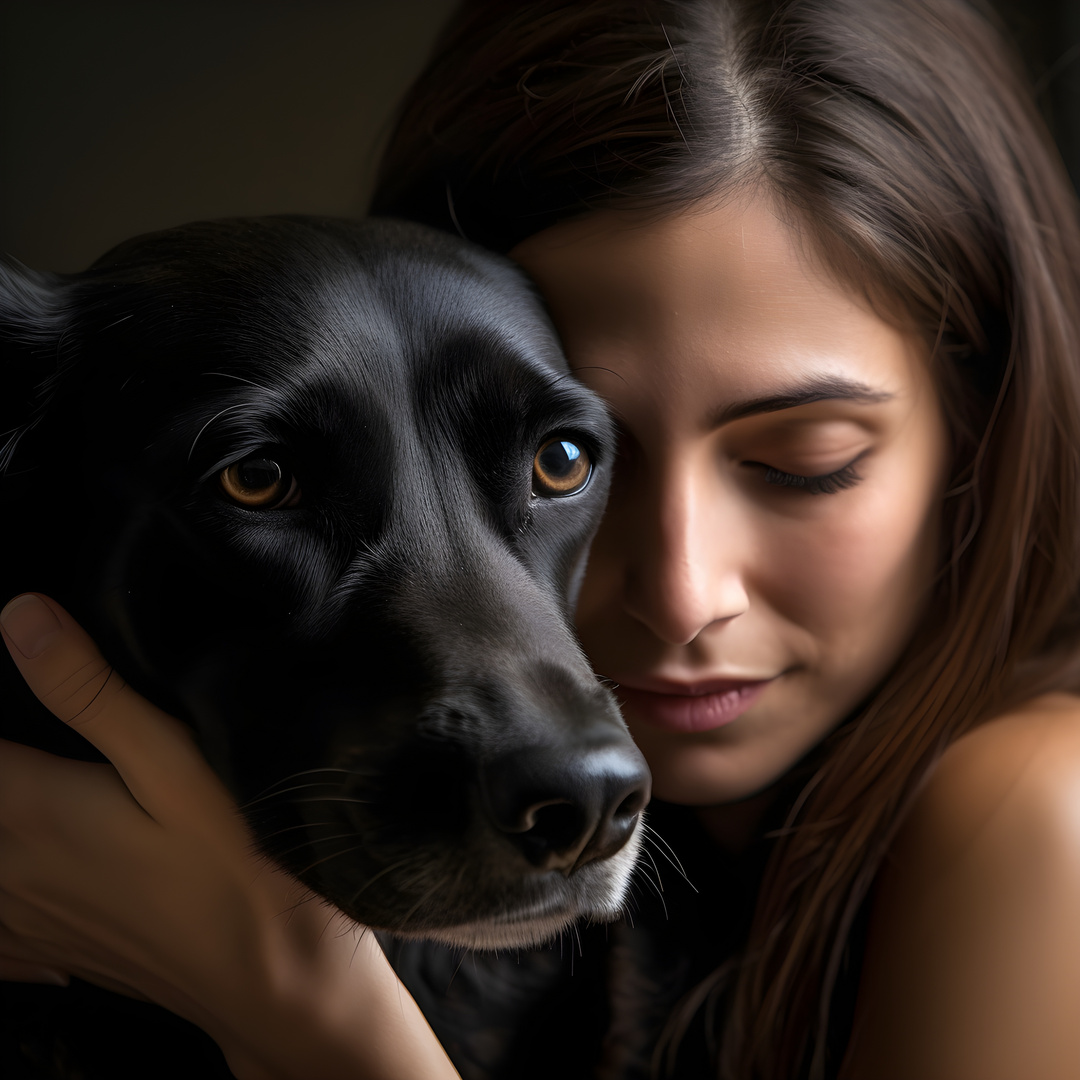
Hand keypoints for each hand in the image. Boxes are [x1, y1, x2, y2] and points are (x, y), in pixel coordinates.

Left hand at [0, 593, 459, 1079]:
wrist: (271, 979)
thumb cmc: (235, 865)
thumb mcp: (175, 763)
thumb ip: (90, 692)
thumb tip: (21, 616)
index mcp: (29, 809)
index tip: (12, 672)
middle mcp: (6, 867)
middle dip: (4, 762)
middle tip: (36, 738)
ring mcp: (22, 916)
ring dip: (2, 814)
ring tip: (45, 788)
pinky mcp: (47, 947)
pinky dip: (4, 884)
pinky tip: (28, 872)